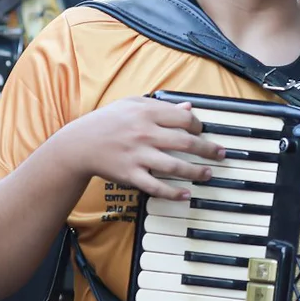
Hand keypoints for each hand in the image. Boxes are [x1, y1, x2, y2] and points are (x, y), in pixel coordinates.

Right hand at [58, 97, 224, 199]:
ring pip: (175, 166)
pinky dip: (173, 193)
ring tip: (208, 174)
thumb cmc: (107, 122)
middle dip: (208, 149)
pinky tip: (186, 194)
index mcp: (146, 113)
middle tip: (220, 154)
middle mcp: (144, 134)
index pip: (183, 119)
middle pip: (185, 142)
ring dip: (196, 172)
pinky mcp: (130, 175)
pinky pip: (156, 187)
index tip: (202, 132)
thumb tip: (188, 108)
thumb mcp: (132, 105)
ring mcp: (138, 156)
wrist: (79, 144)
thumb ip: (160, 106)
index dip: (198, 126)